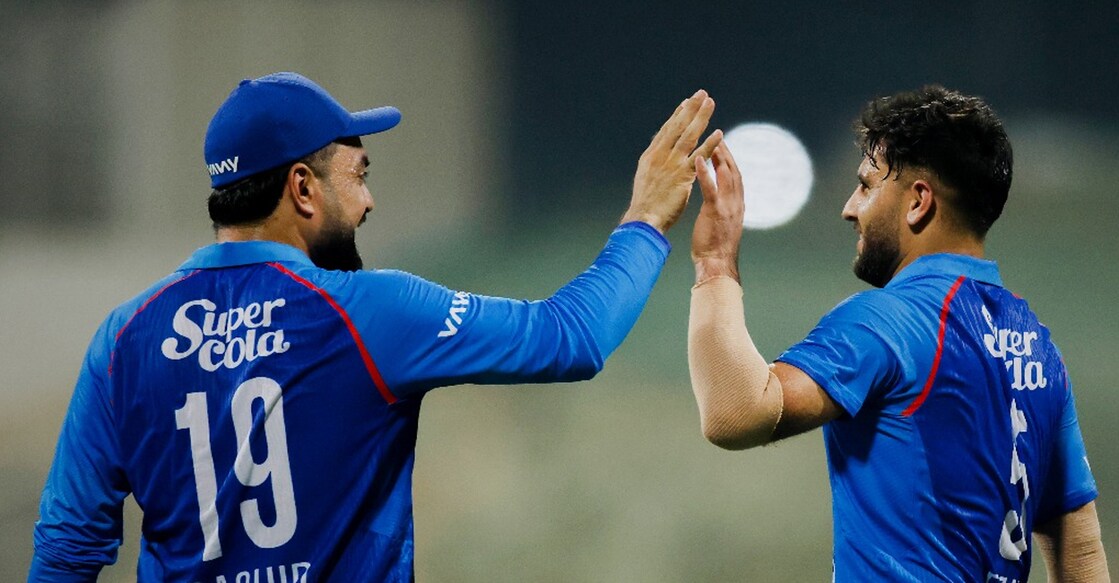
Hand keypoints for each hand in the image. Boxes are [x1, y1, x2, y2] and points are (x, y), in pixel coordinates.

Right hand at [622, 90, 722, 233]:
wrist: (643, 218)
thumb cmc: (646, 203)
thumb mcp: (645, 177)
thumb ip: (654, 163)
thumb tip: (659, 153)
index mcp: (651, 155)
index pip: (667, 130)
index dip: (678, 115)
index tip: (687, 102)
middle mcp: (660, 155)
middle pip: (678, 126)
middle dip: (691, 108)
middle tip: (702, 93)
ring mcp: (671, 164)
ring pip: (689, 135)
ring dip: (701, 117)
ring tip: (711, 103)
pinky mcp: (682, 175)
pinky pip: (699, 156)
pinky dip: (710, 144)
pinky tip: (719, 133)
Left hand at [692, 140, 743, 283]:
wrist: (717, 264)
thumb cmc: (715, 248)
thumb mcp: (723, 226)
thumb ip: (724, 212)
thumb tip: (722, 205)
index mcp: (737, 206)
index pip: (736, 179)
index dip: (731, 163)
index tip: (724, 150)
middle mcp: (736, 203)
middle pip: (733, 172)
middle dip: (727, 154)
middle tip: (719, 139)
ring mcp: (727, 206)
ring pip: (726, 175)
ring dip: (719, 157)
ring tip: (712, 142)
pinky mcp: (715, 211)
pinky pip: (710, 188)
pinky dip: (704, 172)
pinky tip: (697, 158)